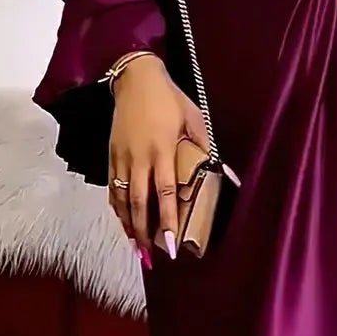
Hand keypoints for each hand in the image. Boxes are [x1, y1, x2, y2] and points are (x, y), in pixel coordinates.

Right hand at [108, 55, 208, 258]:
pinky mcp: (111, 154)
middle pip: (139, 203)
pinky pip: (112, 187)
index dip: (166, 221)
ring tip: (135, 246)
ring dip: (128, 225)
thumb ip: (206, 148)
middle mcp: (140, 158)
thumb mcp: (194, 120)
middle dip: (144, 232)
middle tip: (150, 256)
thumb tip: (225, 173)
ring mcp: (122, 157)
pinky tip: (123, 221)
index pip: (164, 194)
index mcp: (162, 150)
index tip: (171, 244)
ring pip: (122, 199)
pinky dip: (117, 207)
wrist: (135, 79)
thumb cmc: (170, 99)